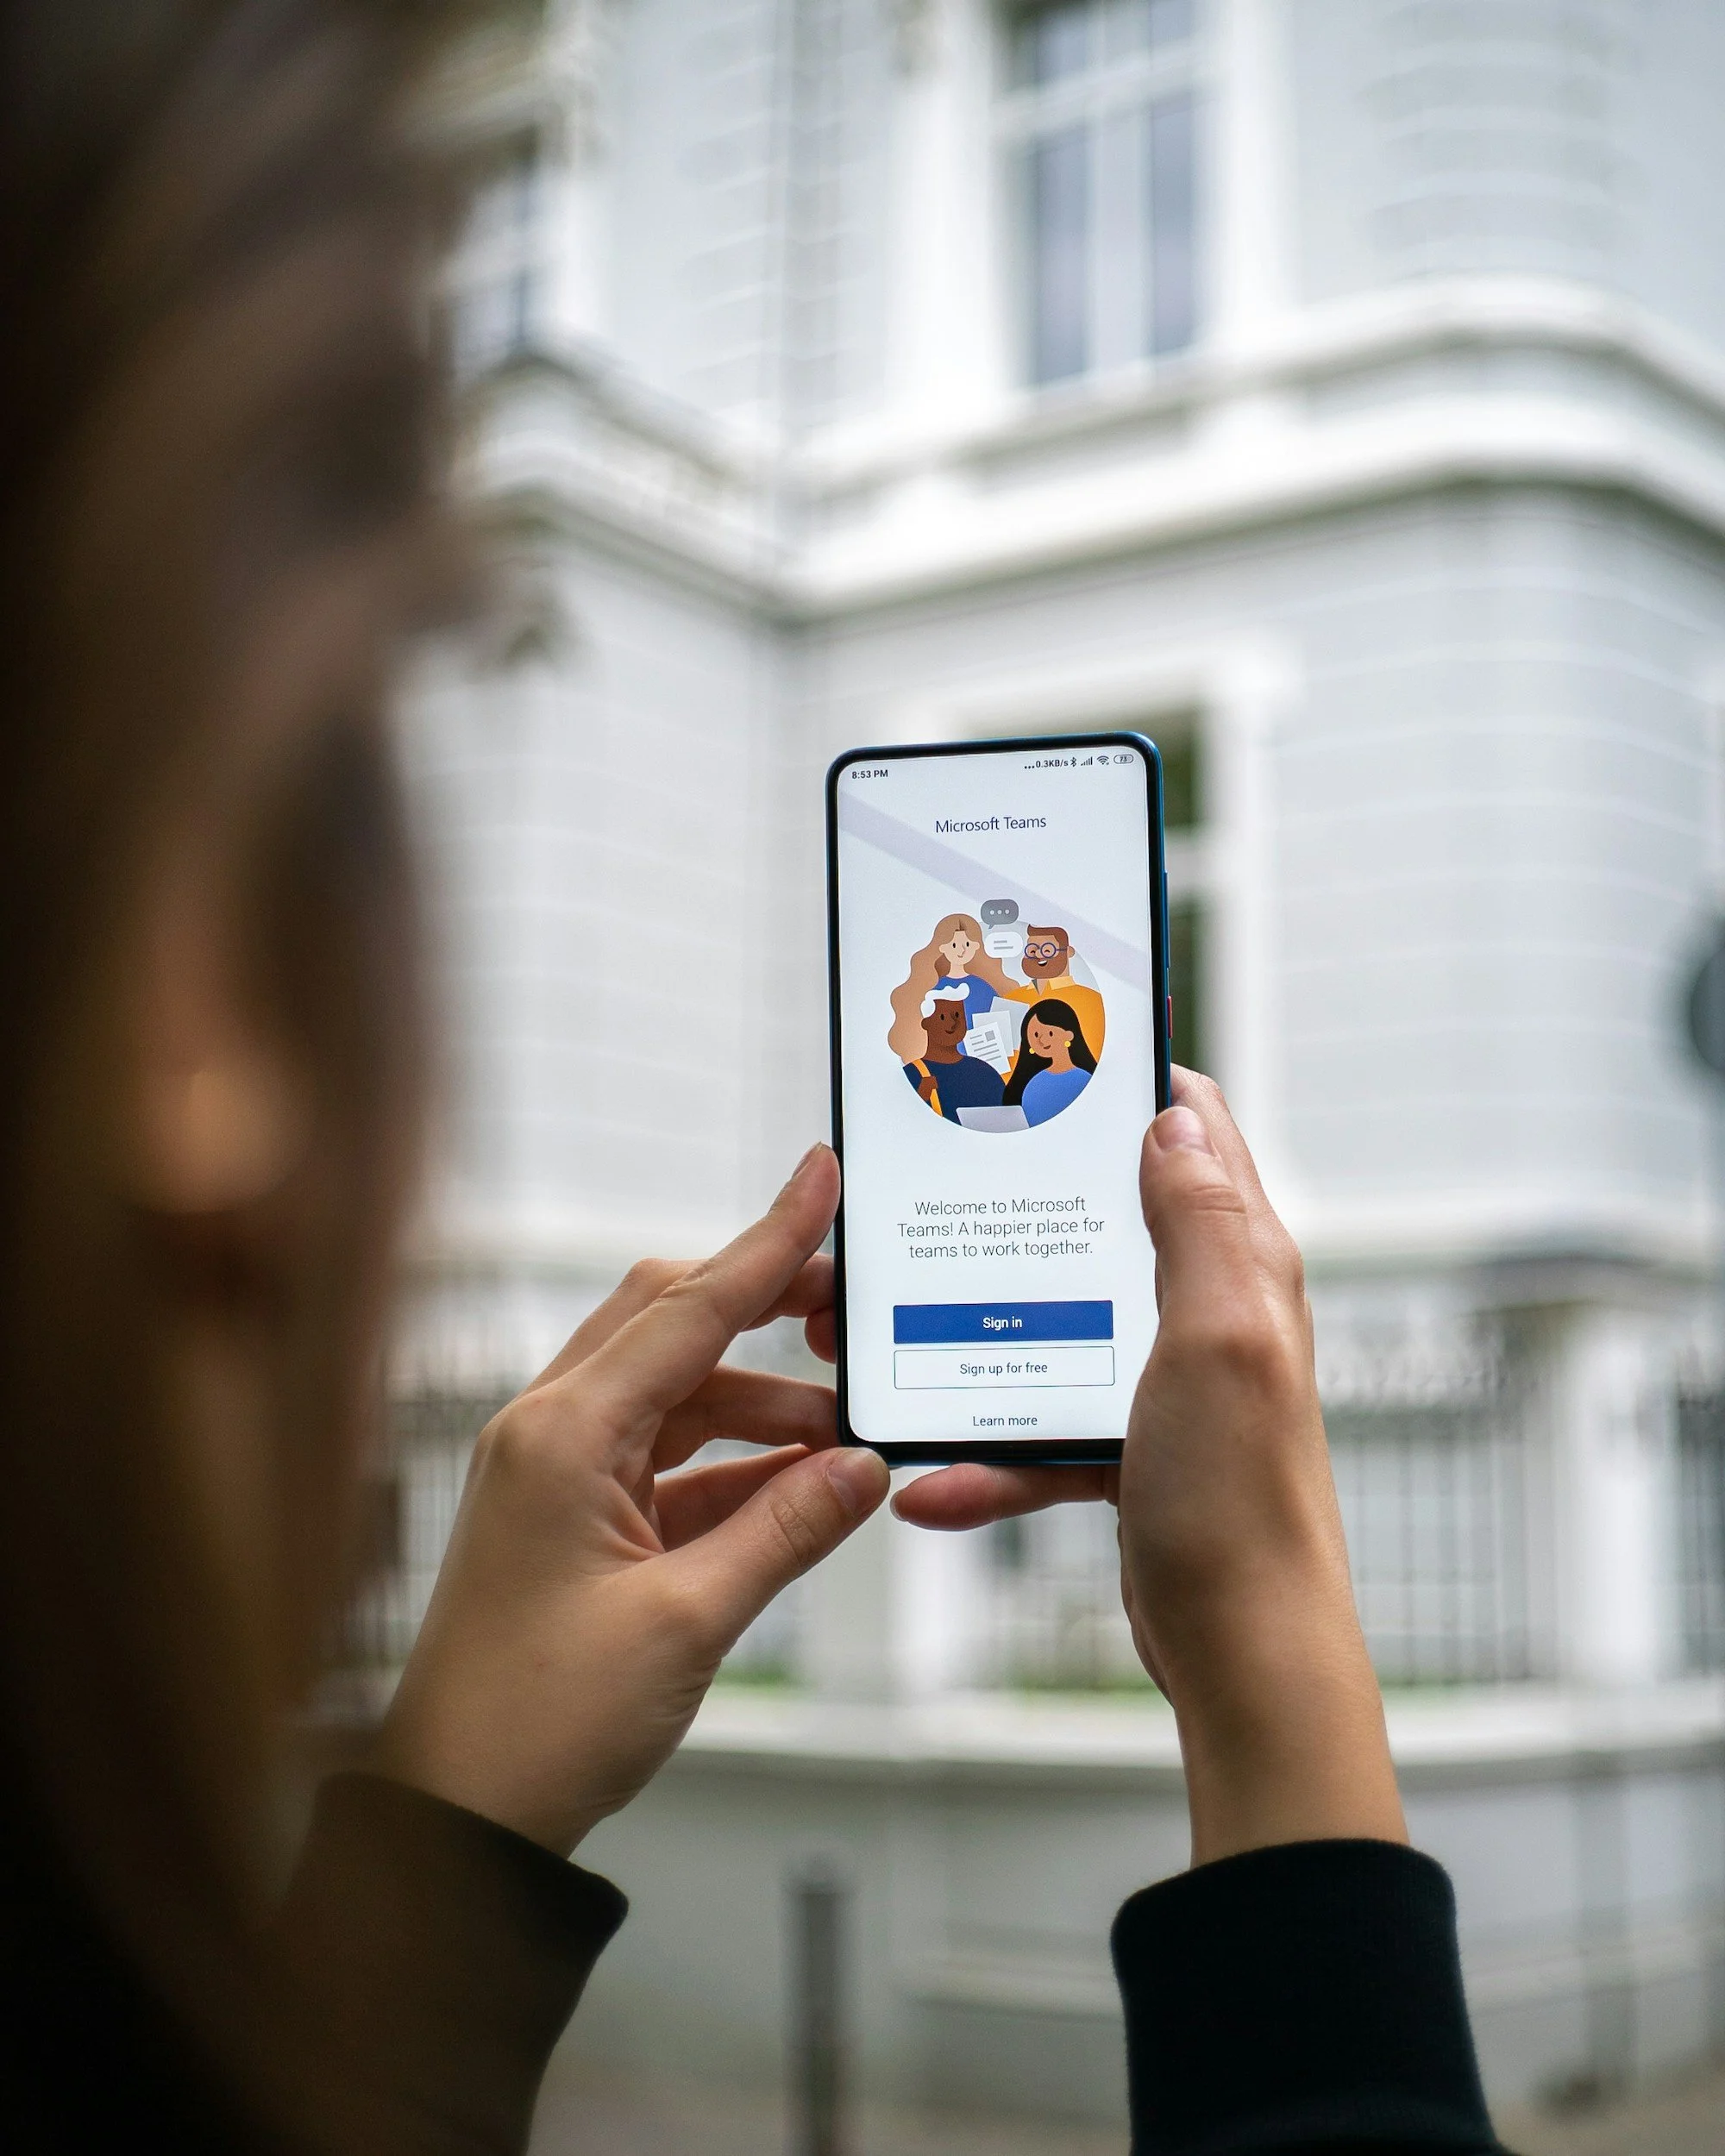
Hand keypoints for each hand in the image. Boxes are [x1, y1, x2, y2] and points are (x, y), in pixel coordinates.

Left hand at [374, 1145, 887, 1854]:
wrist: (456, 1816)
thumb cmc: (540, 1723)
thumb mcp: (689, 1623)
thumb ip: (786, 1530)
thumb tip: (867, 1465)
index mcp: (562, 1435)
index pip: (688, 1309)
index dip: (769, 1242)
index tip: (820, 1176)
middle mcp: (549, 1432)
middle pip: (671, 1326)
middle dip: (765, 1310)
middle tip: (852, 1306)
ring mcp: (553, 1473)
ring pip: (674, 1396)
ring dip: (759, 1406)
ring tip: (846, 1437)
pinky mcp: (568, 1518)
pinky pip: (664, 1460)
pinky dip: (733, 1465)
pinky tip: (799, 1483)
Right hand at [894, 1072, 1404, 1866]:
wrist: (1244, 1653)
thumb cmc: (1245, 1504)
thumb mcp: (1221, 1340)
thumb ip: (1200, 1225)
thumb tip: (1173, 1117)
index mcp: (1240, 1264)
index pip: (1192, 1130)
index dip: (1123, 1082)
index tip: (1040, 1055)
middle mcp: (1205, 1310)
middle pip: (1095, 1221)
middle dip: (1009, 1208)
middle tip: (918, 1196)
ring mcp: (1160, 1381)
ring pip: (1047, 1324)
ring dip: (970, 1334)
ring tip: (882, 1339)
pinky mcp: (1126, 1449)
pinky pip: (1036, 1431)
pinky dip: (986, 1455)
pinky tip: (932, 1482)